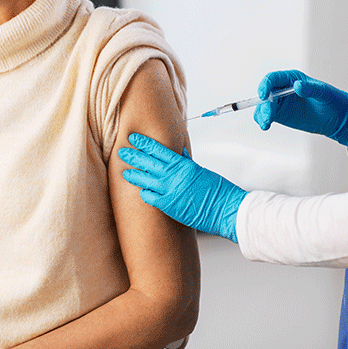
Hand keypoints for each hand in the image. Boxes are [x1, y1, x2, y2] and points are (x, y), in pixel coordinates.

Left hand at [119, 134, 246, 242]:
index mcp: (182, 165)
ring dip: (134, 175)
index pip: (158, 150)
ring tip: (125, 172)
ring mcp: (169, 190)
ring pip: (145, 179)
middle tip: (122, 152)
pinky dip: (144, 193)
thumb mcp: (200, 170)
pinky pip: (150, 197)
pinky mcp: (169, 205)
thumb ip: (185, 162)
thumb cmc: (217, 190)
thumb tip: (177, 152)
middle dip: (133, 156)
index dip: (143, 143)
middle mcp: (174, 176)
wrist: (225, 209)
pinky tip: (141, 191)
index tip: (133, 139)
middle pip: (148, 162)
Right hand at [254, 70, 347, 146]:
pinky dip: (263, 120)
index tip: (263, 96)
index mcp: (292, 78)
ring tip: (266, 124)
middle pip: (266, 94)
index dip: (265, 86)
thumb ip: (311, 89)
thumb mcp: (325, 93)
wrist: (340, 119)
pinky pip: (266, 116)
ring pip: (263, 106)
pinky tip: (265, 126)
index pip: (272, 79)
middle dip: (264, 105)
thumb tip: (297, 86)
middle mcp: (283, 89)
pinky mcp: (280, 115)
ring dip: (261, 114)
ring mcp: (280, 103)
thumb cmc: (334, 101)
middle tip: (268, 117)